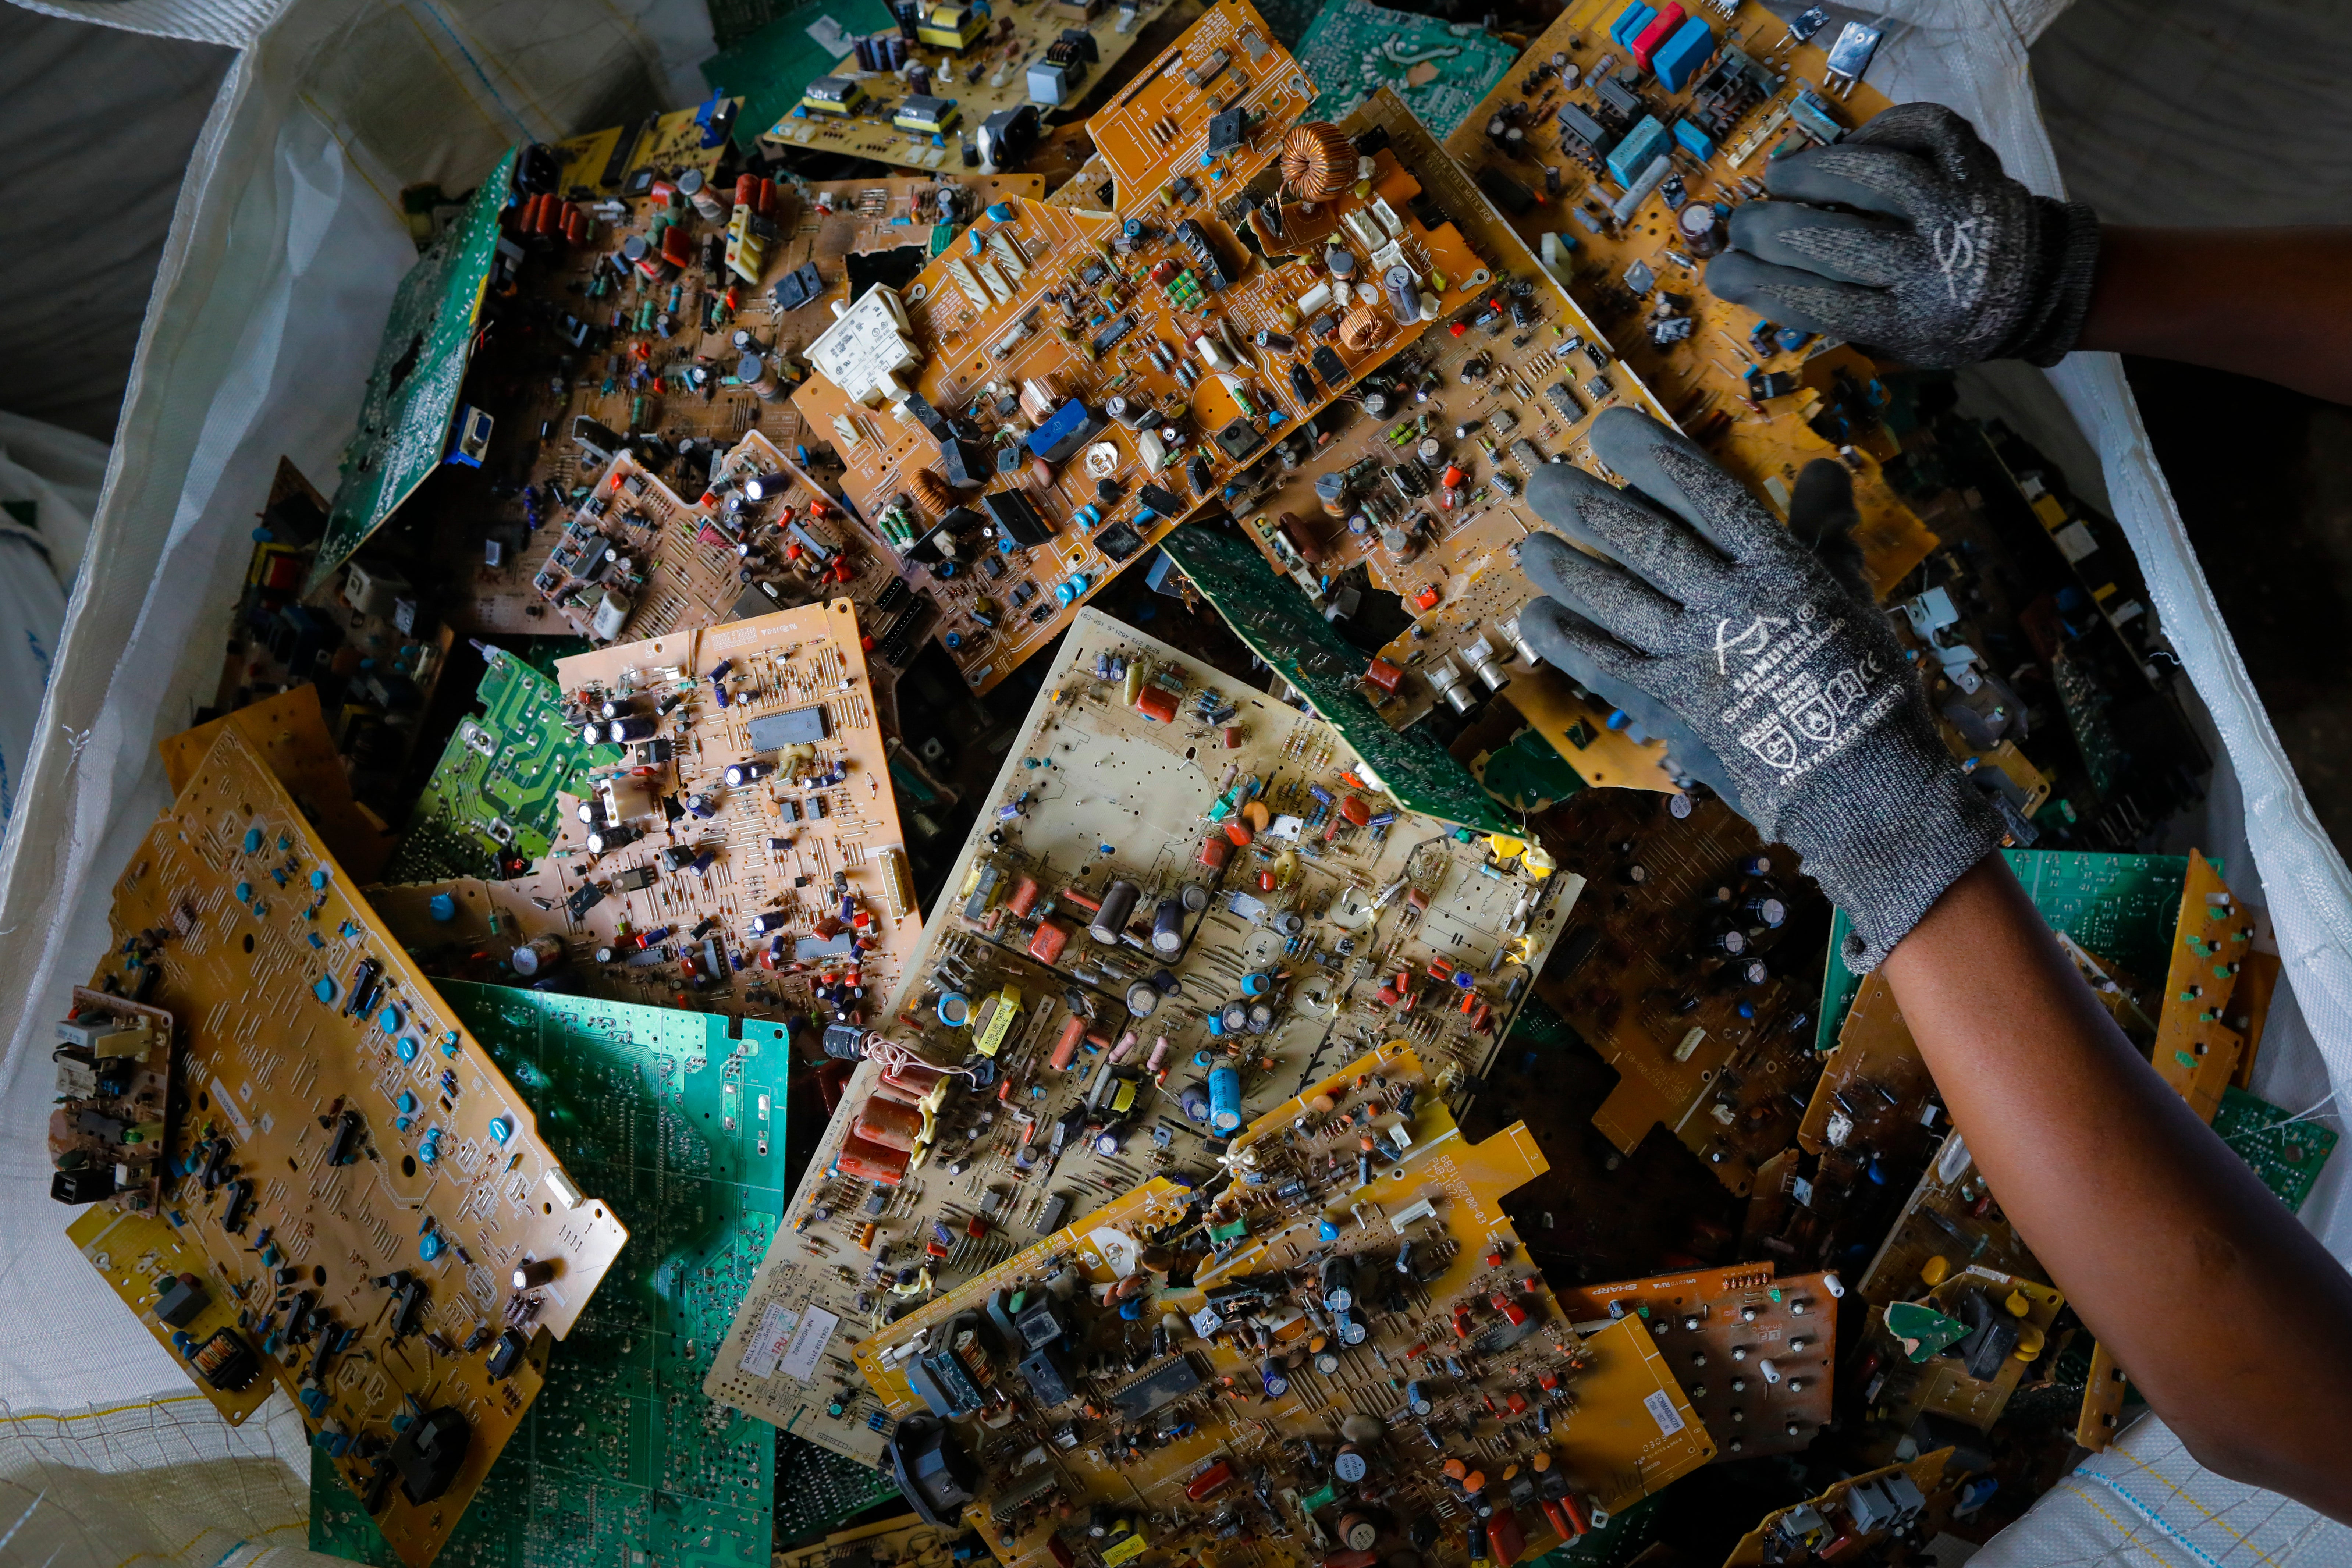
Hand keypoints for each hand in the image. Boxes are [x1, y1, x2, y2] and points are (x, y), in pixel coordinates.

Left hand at [1517, 408, 2002, 970]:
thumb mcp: (1853, 594)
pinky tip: (1533, 618)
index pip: (1703, 493)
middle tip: (1541, 479)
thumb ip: (1828, 529)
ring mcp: (1696, 654)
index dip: (1650, 455)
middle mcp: (1729, 603)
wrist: (1859, 778)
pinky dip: (1566, 641)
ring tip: (1529, 545)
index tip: (1607, 429)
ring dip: (1565, 568)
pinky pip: (1607, 663)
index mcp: (1778, 567)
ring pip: (1614, 598)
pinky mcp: (1674, 704)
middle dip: (1586, 505)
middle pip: (1644, 540)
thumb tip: (1826, 467)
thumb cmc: (1863, 681)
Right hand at [1704, 103, 2100, 368]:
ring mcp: (1962, 211)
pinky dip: (1882, 129)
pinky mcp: (1979, 168)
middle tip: (1741, 224)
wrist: (2044, 288)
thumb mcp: (1901, 346)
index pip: (1818, 303)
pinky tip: (1850, 144)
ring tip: (1778, 175)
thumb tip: (1760, 280)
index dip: (1759, 285)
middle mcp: (1939, 268)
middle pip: (1837, 240)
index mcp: (1915, 323)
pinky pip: (1926, 130)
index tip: (1720, 273)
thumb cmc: (1955, 321)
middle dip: (1771, 230)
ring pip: (1878, 176)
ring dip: (1816, 171)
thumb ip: (1840, 318)